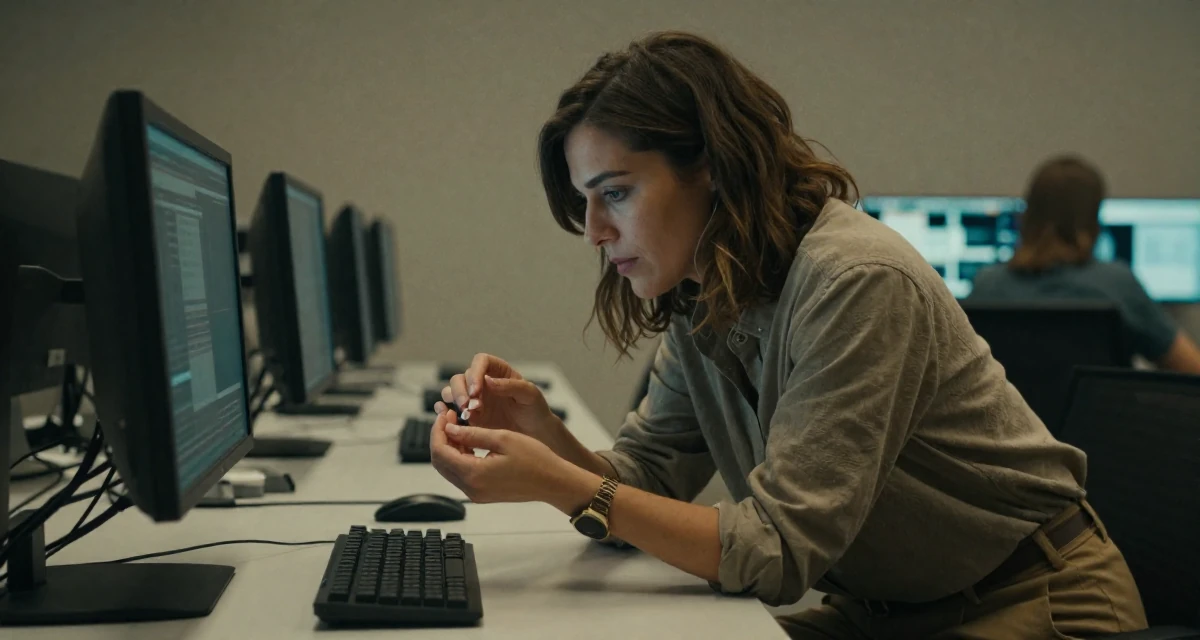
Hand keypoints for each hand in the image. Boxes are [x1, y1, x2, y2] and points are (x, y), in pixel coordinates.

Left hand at [429, 410, 595, 511]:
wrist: (554, 482)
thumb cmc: (536, 459)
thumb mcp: (503, 438)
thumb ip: (472, 433)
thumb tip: (449, 428)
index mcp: (474, 474)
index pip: (440, 451)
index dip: (438, 430)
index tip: (445, 414)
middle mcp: (471, 488)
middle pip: (440, 462)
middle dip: (440, 438)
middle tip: (449, 418)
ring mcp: (476, 494)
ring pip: (449, 468)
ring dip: (450, 447)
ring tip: (459, 426)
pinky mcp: (482, 494)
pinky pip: (461, 474)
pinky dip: (460, 456)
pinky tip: (470, 441)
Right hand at [434, 353, 558, 443]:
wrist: (534, 434)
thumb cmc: (535, 410)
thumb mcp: (530, 395)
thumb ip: (511, 385)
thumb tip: (488, 380)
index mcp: (498, 370)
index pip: (480, 361)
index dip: (475, 373)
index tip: (476, 390)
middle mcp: (482, 381)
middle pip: (461, 377)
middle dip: (461, 390)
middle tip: (468, 407)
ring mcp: (473, 398)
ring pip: (451, 391)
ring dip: (454, 401)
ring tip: (465, 414)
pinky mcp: (468, 415)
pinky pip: (450, 409)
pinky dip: (445, 411)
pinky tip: (448, 418)